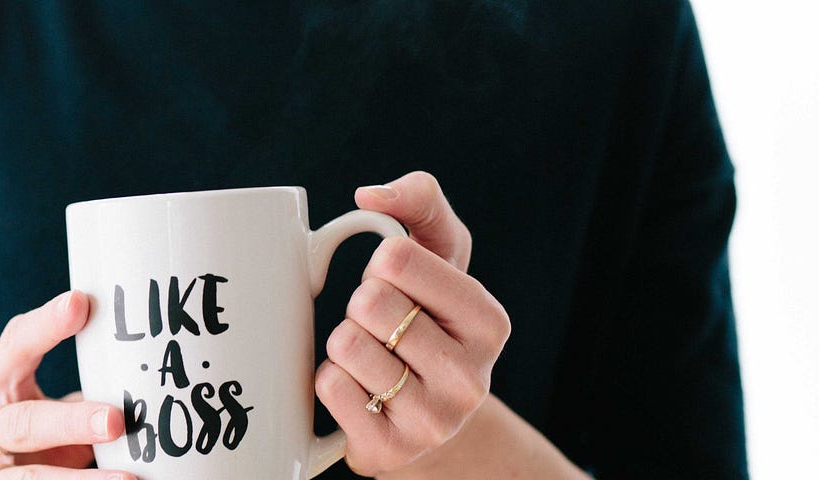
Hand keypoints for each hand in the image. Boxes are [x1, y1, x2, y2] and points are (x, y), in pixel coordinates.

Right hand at [0, 292, 136, 479]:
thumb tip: (143, 386)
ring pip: (28, 479)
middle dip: (70, 423)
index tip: (81, 303)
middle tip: (117, 421)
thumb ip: (74, 394)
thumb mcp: (29, 403)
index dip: (45, 325)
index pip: (15, 346)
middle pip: (22, 423)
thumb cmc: (12, 432)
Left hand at [314, 171, 511, 475]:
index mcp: (489, 322)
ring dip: (343, 345)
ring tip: (372, 360)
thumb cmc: (427, 318)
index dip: (380, 266)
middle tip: (381, 328)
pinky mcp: (390, 449)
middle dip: (360, 306)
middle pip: (368, 302)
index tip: (397, 286)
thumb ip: (419, 202)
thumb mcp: (439, 255)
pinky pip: (329, 387)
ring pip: (345, 345)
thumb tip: (369, 195)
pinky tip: (359, 391)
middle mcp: (471, 377)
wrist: (426, 416)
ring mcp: (433, 420)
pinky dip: (329, 380)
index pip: (396, 258)